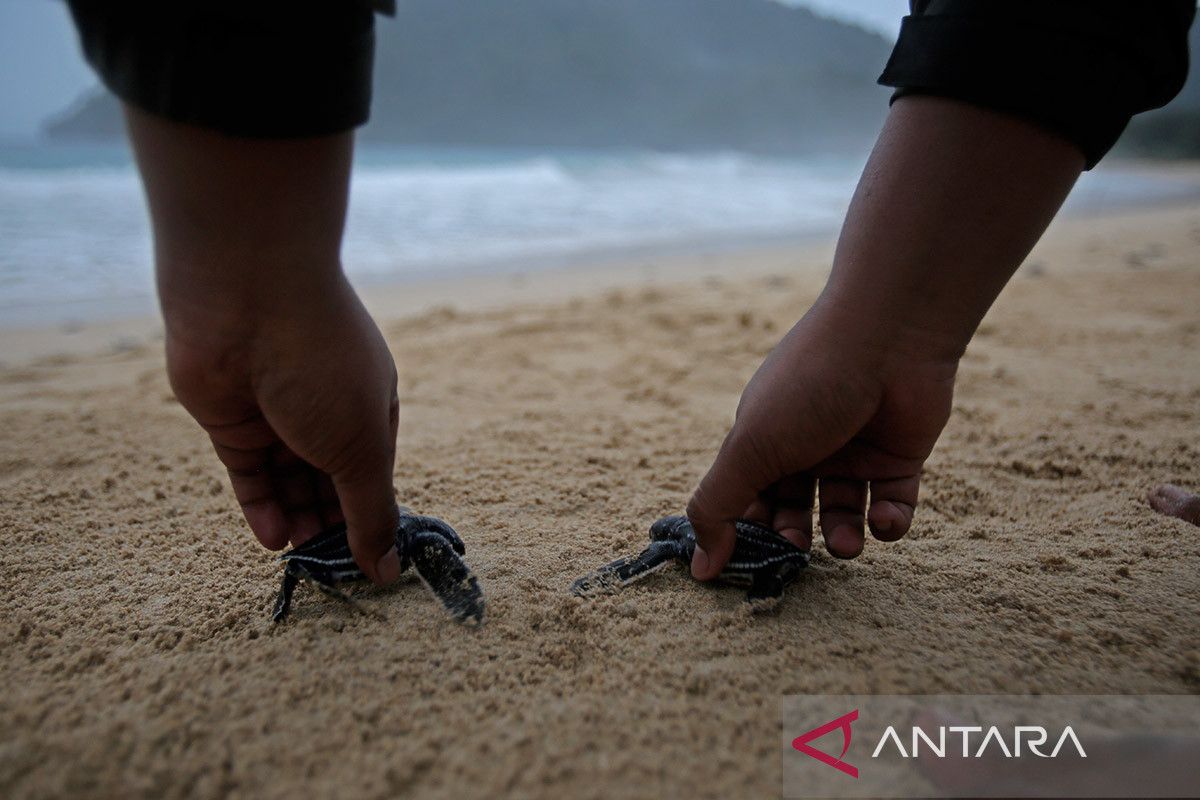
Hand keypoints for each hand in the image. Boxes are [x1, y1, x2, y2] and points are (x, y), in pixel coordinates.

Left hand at [165, 278, 402, 582]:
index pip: (373, 476)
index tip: (366, 564)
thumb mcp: (361, 447)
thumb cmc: (323, 364)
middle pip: (330, 483)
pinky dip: (260, 506)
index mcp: (372, 409)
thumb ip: (372, 512)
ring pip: (288, 482)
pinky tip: (271, 538)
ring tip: (299, 555)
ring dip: (296, 520)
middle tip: (328, 569)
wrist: (249, 299)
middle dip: (331, 525)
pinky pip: (249, 473)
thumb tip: (387, 571)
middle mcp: (326, 410)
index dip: (369, 518)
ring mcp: (278, 414)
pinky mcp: (232, 419)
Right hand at [686, 298, 955, 576]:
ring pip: (842, 514)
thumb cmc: (808, 386)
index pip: (744, 496)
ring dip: (841, 538)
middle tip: (797, 556)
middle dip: (792, 538)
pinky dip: (889, 523)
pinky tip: (881, 521)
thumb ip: (716, 506)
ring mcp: (854, 452)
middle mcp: (805, 446)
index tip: (745, 567)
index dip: (743, 531)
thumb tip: (699, 568)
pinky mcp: (899, 458)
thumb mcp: (749, 448)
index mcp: (762, 438)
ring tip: (843, 545)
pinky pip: (892, 505)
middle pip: (791, 510)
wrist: (889, 339)